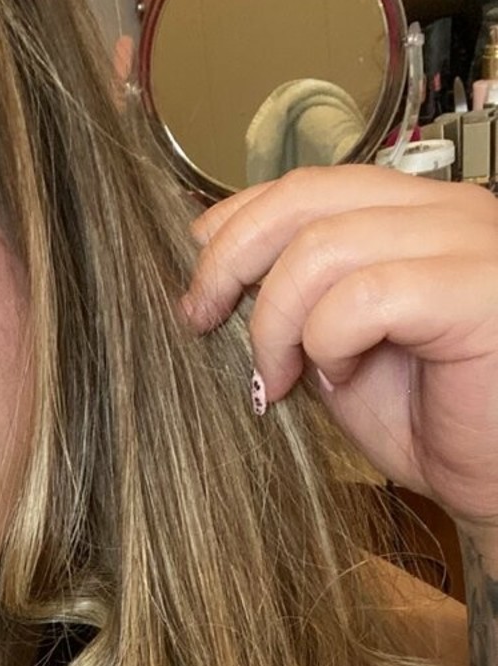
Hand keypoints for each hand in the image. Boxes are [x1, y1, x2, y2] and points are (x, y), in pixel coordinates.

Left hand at [181, 166, 497, 533]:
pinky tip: (342, 377)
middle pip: (305, 199)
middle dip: (232, 262)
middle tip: (203, 321)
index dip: (237, 224)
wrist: (497, 480)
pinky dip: (330, 342)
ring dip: (277, 321)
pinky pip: (365, 296)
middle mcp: (444, 213)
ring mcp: (467, 244)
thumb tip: (214, 281)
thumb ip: (295, 306)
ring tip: (281, 377)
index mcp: (411, 217)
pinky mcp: (478, 291)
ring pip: (324, 246)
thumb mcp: (336, 355)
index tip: (197, 282)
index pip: (307, 185)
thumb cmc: (429, 422)